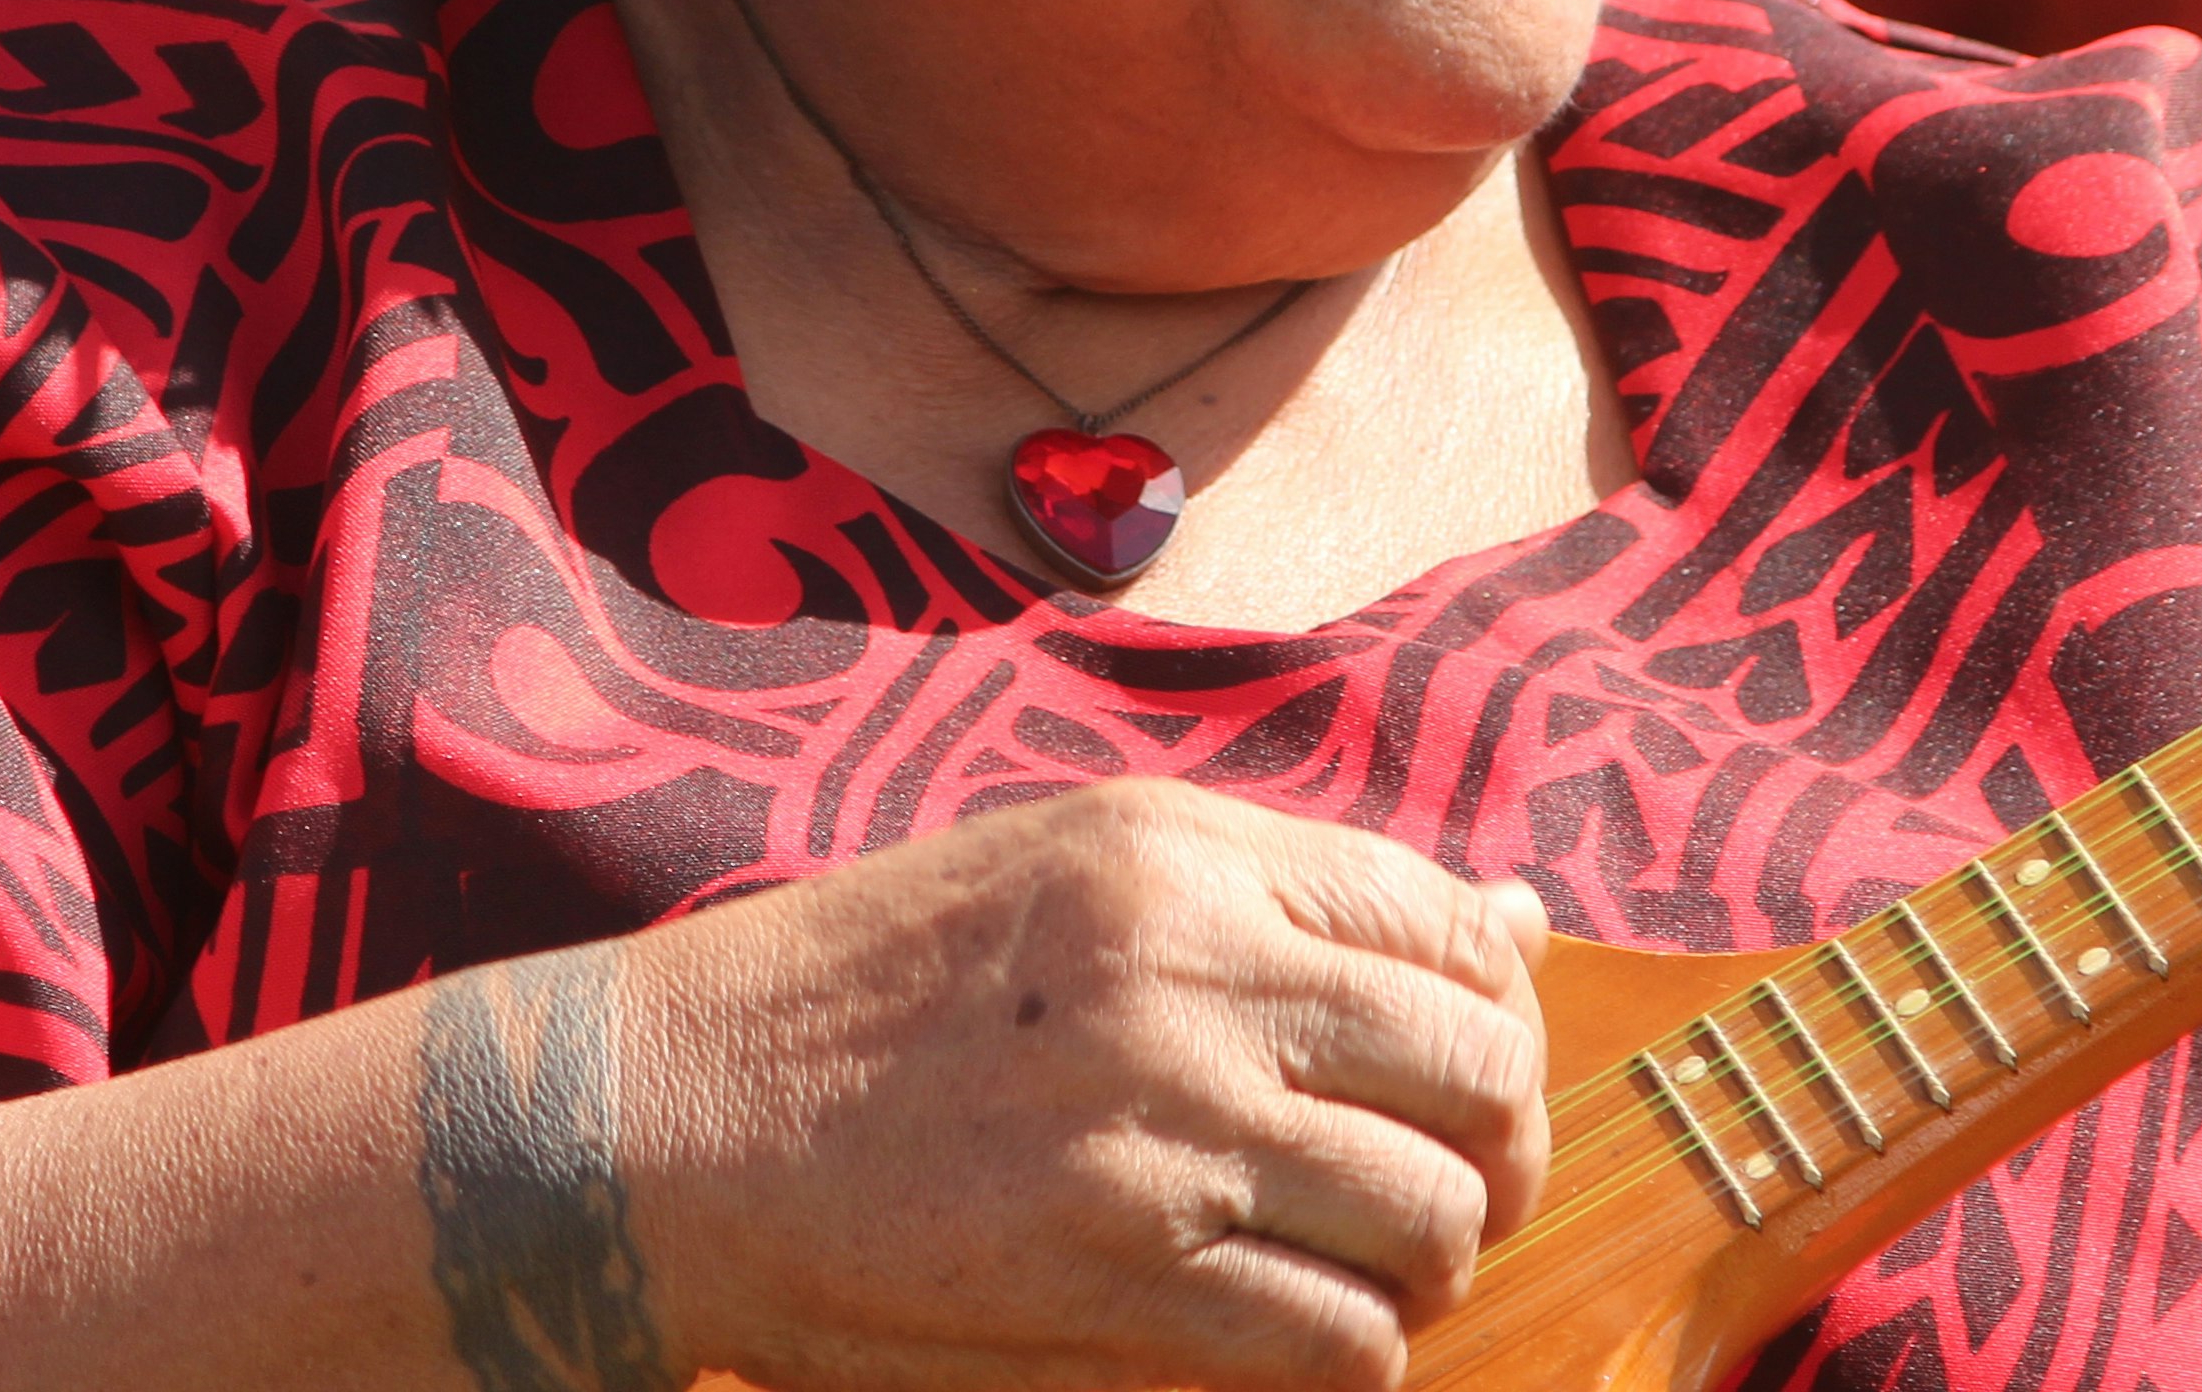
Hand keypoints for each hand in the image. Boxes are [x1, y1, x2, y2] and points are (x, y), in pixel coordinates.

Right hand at [616, 781, 1551, 1391]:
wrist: (681, 1114)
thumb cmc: (877, 988)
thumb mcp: (1079, 867)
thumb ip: (1296, 892)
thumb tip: (1519, 923)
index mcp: (1183, 858)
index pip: (1453, 929)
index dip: (1498, 1017)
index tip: (1460, 1074)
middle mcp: (1193, 976)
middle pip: (1481, 1077)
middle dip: (1499, 1152)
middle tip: (1444, 1189)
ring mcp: (1161, 1130)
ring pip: (1434, 1220)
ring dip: (1428, 1264)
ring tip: (1365, 1269)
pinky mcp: (1120, 1278)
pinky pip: (1342, 1341)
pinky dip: (1354, 1353)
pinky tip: (1296, 1331)